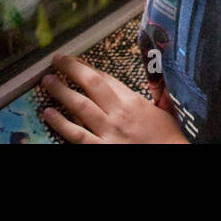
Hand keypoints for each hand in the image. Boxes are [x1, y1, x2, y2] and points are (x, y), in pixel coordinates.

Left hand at [39, 53, 189, 142]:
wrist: (174, 160)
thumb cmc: (170, 141)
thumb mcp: (163, 113)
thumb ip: (149, 98)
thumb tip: (146, 82)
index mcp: (133, 102)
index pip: (106, 79)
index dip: (87, 67)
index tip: (75, 60)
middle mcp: (118, 114)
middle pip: (91, 85)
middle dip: (72, 69)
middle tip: (56, 60)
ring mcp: (108, 132)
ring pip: (80, 106)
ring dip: (61, 91)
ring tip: (47, 81)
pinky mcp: (101, 150)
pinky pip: (77, 135)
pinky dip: (60, 123)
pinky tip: (48, 113)